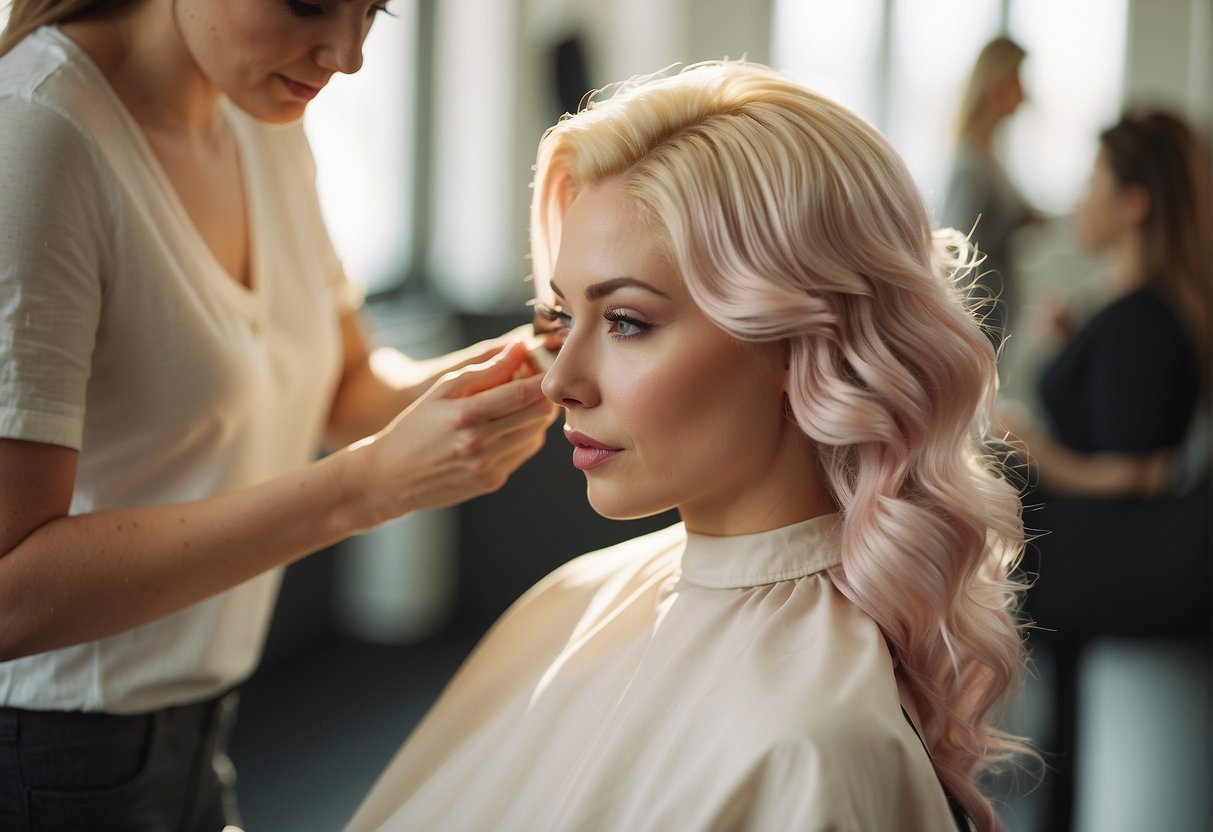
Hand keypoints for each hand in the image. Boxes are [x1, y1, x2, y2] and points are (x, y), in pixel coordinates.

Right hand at [350, 341, 557, 524]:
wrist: (392, 476)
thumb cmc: (416, 426)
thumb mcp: (442, 390)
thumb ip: (484, 370)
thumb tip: (519, 348)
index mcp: (465, 415)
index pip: (522, 393)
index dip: (541, 376)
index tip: (545, 364)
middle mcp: (480, 444)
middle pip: (538, 414)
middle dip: (543, 393)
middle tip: (534, 380)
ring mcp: (488, 466)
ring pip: (536, 433)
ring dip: (536, 414)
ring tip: (518, 402)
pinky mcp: (492, 481)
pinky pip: (524, 452)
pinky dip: (525, 434)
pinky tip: (508, 425)